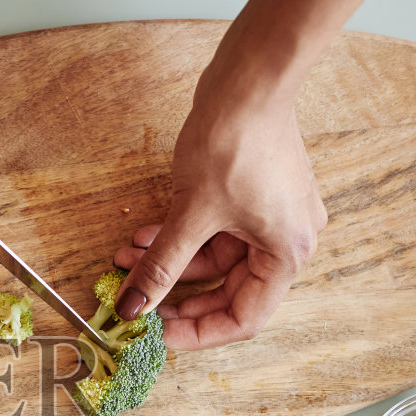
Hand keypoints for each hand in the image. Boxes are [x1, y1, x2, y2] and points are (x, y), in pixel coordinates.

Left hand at [113, 67, 325, 349]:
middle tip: (138, 301)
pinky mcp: (254, 196)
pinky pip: (215, 232)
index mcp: (288, 254)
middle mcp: (289, 240)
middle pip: (229, 291)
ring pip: (216, 259)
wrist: (249, 80)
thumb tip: (134, 307)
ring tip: (127, 259)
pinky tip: (144, 235)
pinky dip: (181, 236)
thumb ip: (162, 266)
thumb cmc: (236, 140)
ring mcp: (273, 217)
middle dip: (177, 294)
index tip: (158, 335)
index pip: (244, 318)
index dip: (199, 332)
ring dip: (171, 261)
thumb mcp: (191, 213)